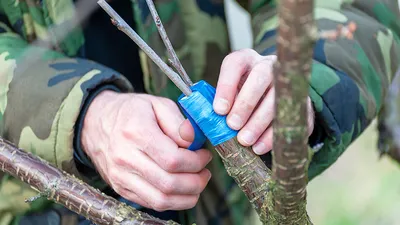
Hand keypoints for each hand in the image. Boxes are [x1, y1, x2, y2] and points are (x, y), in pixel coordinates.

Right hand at [81, 91, 211, 211]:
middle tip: (205, 172)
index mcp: (136, 132)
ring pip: (161, 200)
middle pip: (169, 184)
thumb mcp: (156, 104)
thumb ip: (178, 122)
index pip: (173, 160)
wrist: (96, 122)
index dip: (196, 162)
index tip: (204, 155)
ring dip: (187, 197)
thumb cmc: (130, 111)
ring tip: (197, 183)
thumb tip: (194, 140)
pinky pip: (150, 204)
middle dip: (196, 182)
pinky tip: (182, 189)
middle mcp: (125, 158)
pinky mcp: (120, 188)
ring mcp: (121, 176)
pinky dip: (172, 201)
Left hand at [212, 49, 314, 154]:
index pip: (235, 64)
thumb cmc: (242, 96)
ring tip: (245, 140)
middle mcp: (269, 65)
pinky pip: (292, 118)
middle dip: (246, 103)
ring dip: (259, 122)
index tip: (218, 110)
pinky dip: (274, 135)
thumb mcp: (229, 94)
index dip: (226, 86)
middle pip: (261, 76)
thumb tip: (206, 120)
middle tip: (232, 125)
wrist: (272, 98)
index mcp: (246, 60)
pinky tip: (260, 147)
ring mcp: (289, 83)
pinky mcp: (303, 103)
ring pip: (278, 98)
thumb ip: (219, 104)